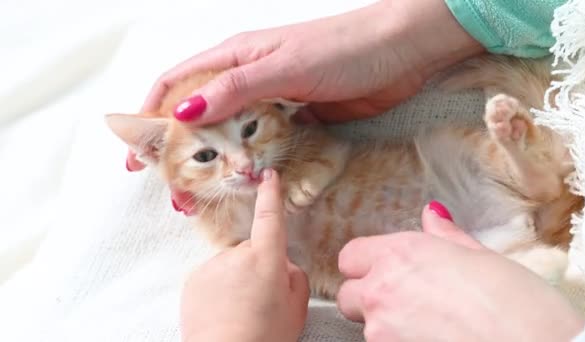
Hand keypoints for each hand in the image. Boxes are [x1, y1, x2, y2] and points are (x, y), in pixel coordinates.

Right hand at [127, 0, 482, 170]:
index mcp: (235, 58)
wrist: (400, 53)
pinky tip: (246, 185)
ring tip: (205, 199)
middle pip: (201, 118)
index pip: (178, 86)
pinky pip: (265, 147)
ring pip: (232, 137)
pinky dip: (252, 166)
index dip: (151, 119)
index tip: (135, 157)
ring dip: (215, 166)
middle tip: (177, 194)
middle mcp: (248, 80)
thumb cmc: (344, 48)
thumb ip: (235, 88)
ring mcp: (273, 103)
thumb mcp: (284, 65)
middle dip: (182, 155)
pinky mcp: (297, 121)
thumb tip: (183, 111)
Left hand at [180, 169, 309, 341]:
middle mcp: (236, 255)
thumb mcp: (296, 308)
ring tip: (240, 312)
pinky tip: (223, 313)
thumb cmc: (264, 337)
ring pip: (231, 266)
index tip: (268, 175)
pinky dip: (218, 290)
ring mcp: (212, 266)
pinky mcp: (193, 280)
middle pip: (252, 252)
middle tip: (261, 300)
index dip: (270, 194)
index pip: (269, 217)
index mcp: (266, 259)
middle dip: (258, 267)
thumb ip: (294, 277)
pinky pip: (212, 277)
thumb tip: (282, 265)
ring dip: (236, 281)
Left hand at [336, 202, 584, 341]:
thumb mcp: (483, 258)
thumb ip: (445, 237)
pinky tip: (436, 340)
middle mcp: (382, 289)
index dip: (367, 265)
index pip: (351, 255)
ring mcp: (382, 330)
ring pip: (366, 327)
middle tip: (406, 303)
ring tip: (432, 327)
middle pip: (348, 294)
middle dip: (368, 298)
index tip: (384, 271)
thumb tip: (433, 215)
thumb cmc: (519, 305)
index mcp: (402, 253)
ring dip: (386, 326)